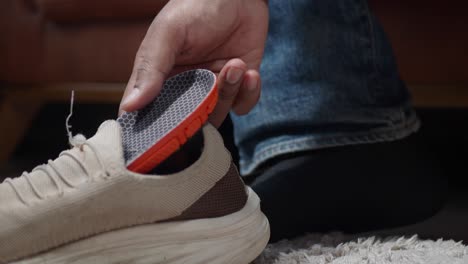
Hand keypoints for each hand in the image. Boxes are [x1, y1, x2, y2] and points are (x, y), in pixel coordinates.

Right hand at [119, 0, 267, 126]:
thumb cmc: (196, 6)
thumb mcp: (168, 33)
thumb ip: (151, 69)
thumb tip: (129, 106)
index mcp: (160, 78)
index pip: (149, 114)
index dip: (154, 132)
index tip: (162, 140)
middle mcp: (185, 88)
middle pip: (188, 123)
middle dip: (203, 111)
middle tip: (211, 89)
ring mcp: (213, 88)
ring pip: (218, 115)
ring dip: (229, 93)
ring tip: (235, 65)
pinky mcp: (239, 85)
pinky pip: (243, 106)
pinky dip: (248, 94)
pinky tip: (250, 72)